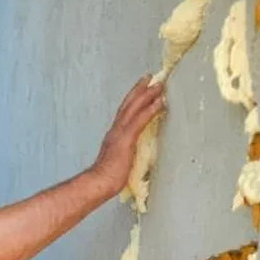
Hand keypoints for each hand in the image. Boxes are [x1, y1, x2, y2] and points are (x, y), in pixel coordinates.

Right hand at [88, 75, 166, 192]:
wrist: (99, 182)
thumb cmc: (108, 178)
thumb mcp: (119, 161)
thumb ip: (125, 154)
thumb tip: (131, 155)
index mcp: (114, 135)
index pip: (125, 113)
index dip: (133, 100)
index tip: (141, 89)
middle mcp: (116, 130)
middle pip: (128, 104)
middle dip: (139, 90)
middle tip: (150, 77)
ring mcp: (120, 132)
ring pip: (134, 108)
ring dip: (147, 95)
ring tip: (158, 85)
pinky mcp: (126, 138)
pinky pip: (140, 120)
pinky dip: (150, 109)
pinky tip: (159, 102)